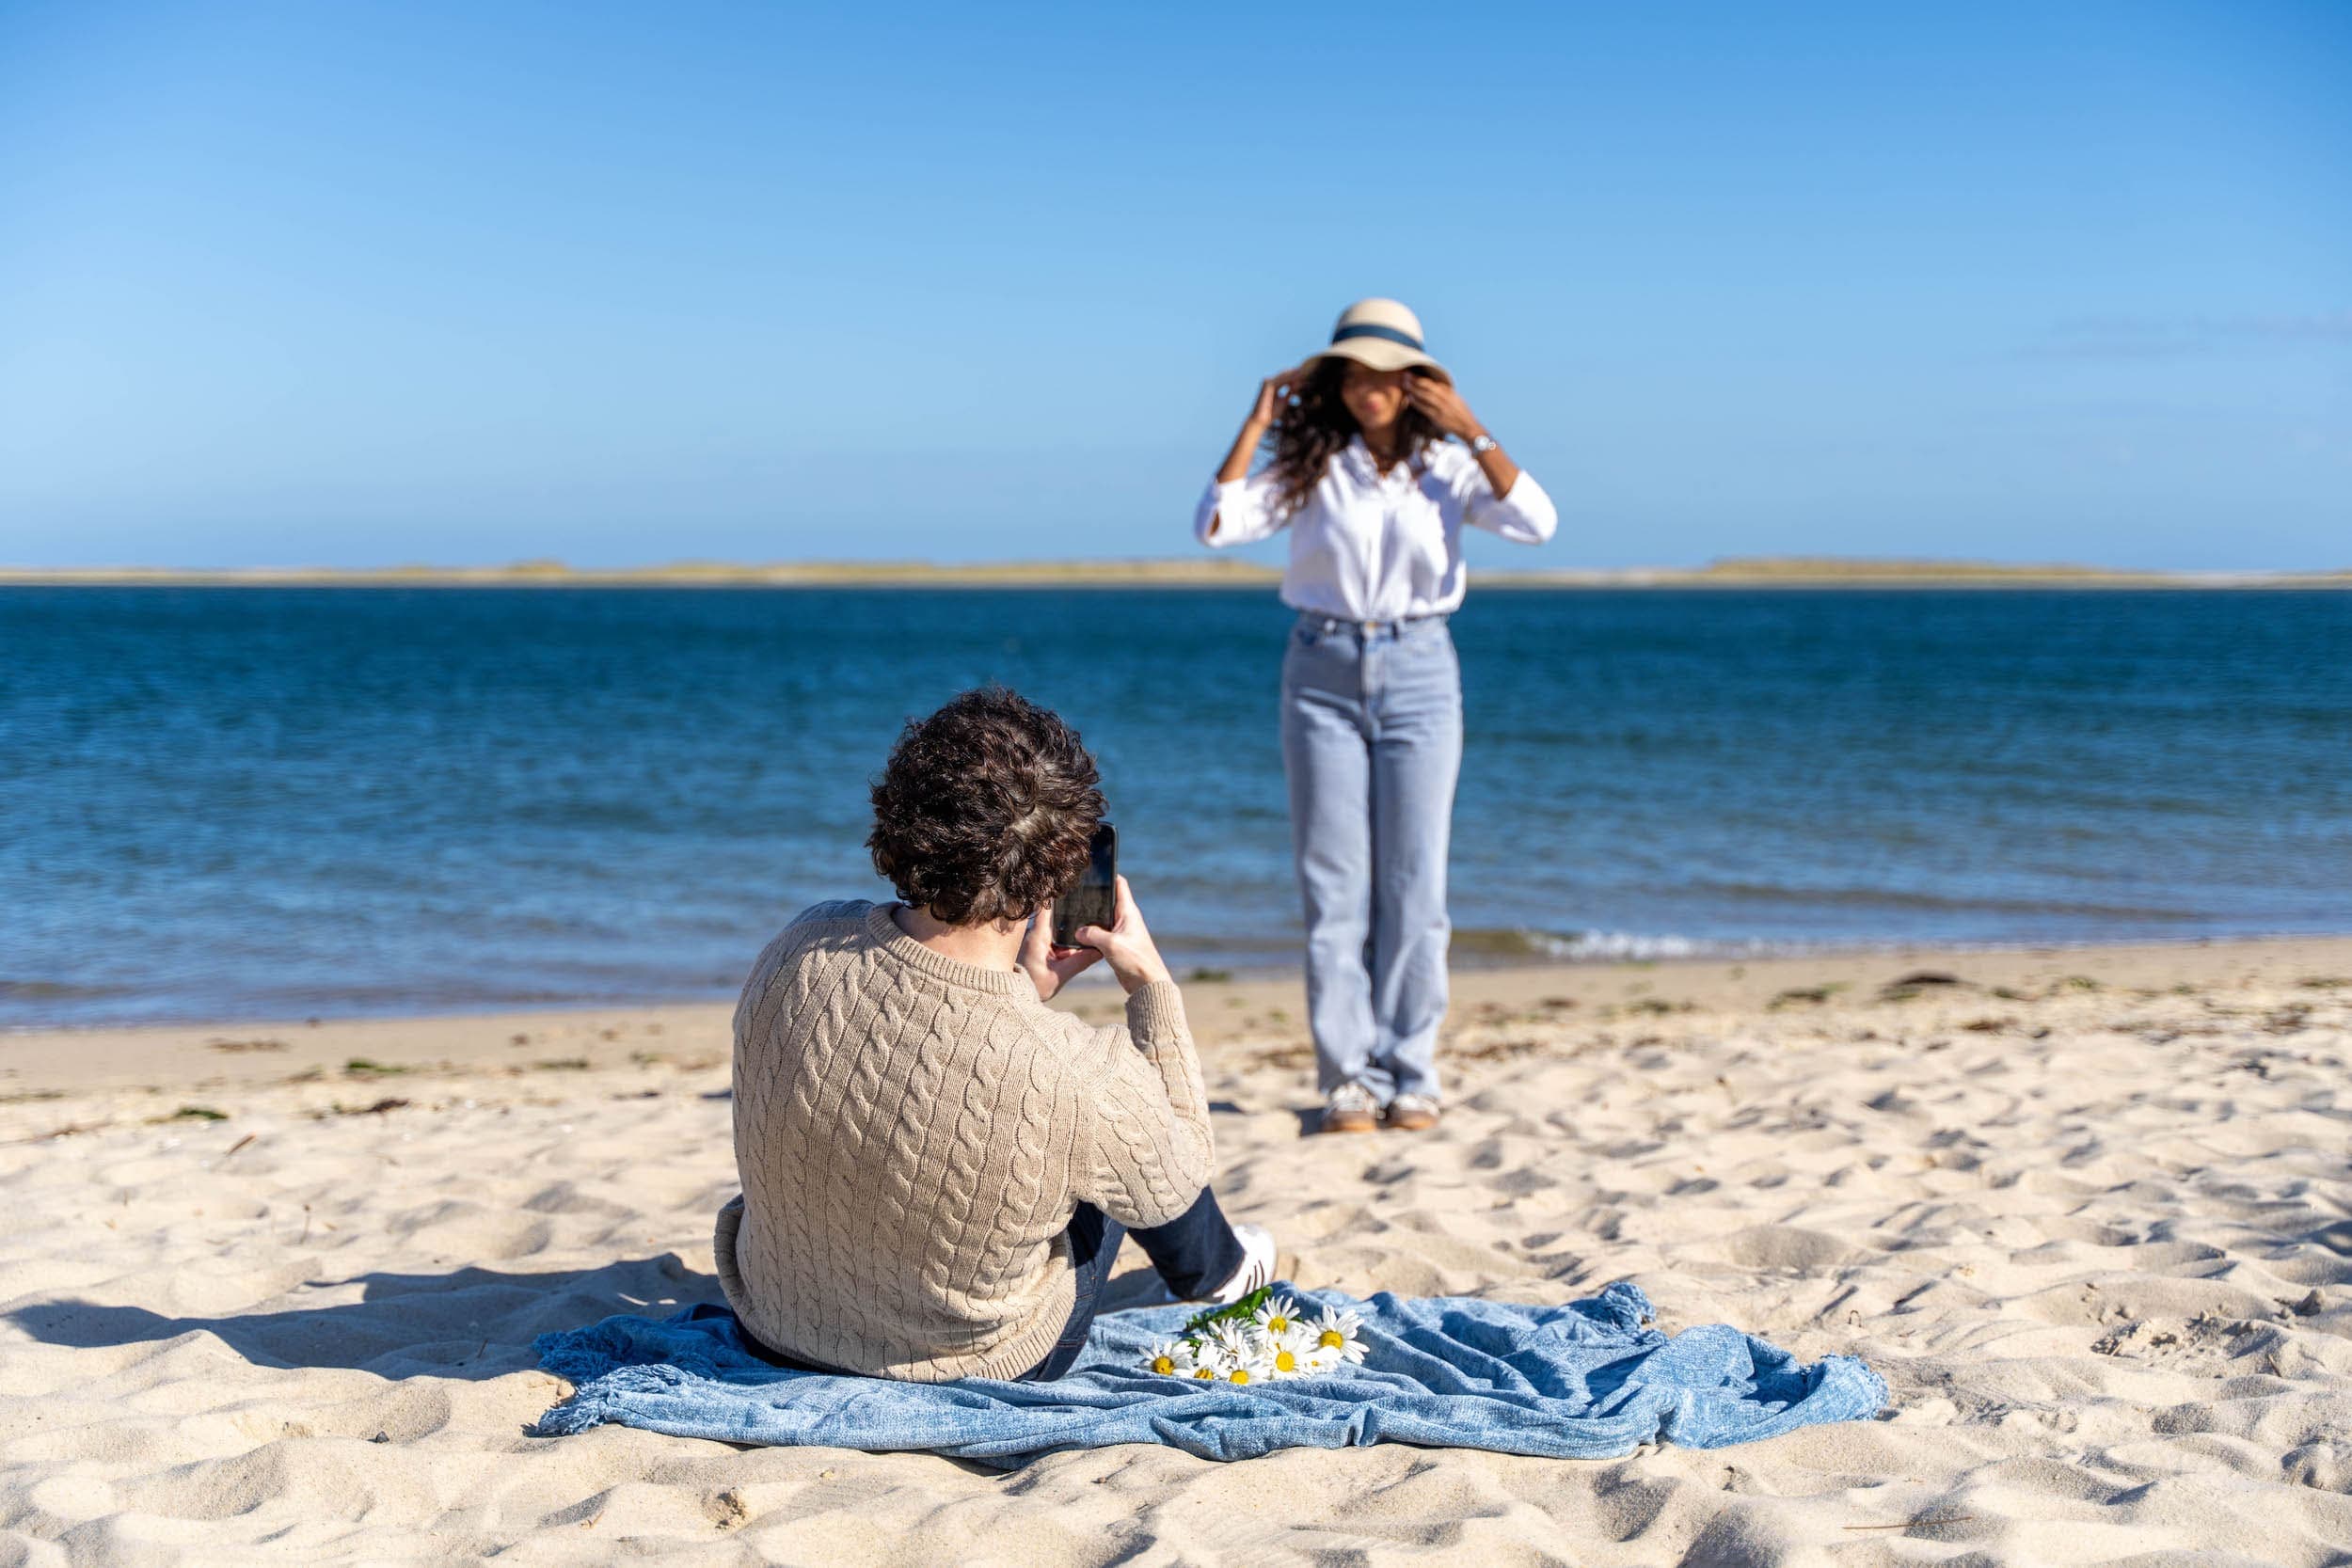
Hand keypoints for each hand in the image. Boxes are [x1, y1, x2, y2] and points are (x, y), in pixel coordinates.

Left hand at [1019, 903, 1101, 1002]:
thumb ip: (1080, 961)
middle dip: (1073, 916)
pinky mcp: (1037, 949)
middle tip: (1090, 911)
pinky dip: (1064, 943)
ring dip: (1070, 932)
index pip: (1046, 906)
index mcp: (1038, 936)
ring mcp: (1036, 941)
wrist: (1012, 998)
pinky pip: (1054, 941)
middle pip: (1057, 917)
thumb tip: (1100, 950)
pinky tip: (1075, 948)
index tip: (1071, 885)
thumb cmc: (1032, 986)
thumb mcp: (1060, 975)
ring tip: (1086, 931)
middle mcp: (1035, 934)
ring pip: (1057, 930)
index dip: (1058, 894)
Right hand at [1073, 875, 1175, 995]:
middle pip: (1107, 901)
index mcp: (1128, 912)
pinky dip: (1091, 934)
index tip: (1094, 869)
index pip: (1120, 885)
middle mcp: (1125, 919)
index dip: (1108, 875)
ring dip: (1090, 919)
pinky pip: (1101, 934)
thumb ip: (1092, 934)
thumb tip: (1078, 931)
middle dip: (1093, 897)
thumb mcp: (1110, 944)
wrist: (1146, 984)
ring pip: (1101, 919)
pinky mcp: (1117, 945)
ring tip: (1072, 913)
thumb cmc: (1135, 961)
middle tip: (1074, 892)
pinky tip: (1078, 936)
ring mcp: (1121, 932)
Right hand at [1249, 363, 1312, 429]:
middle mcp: (1270, 382)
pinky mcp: (1268, 384)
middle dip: (1297, 373)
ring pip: (1284, 376)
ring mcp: (1268, 382)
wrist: (1260, 420)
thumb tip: (1297, 387)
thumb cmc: (1271, 413)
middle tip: (1310, 371)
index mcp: (1273, 385)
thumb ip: (1289, 393)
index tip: (1309, 376)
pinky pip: (1281, 380)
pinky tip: (1299, 378)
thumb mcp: (1283, 401)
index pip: (1287, 378)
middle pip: (1286, 375)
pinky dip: (1290, 379)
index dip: (1297, 376)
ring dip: (1295, 374)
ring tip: (1306, 373)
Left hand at [1403, 372, 1485, 441]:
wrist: (1468, 427)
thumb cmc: (1461, 414)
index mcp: (1449, 392)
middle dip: (1416, 379)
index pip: (1434, 382)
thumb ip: (1445, 393)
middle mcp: (1445, 397)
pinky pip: (1425, 408)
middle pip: (1428, 386)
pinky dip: (1417, 402)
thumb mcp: (1455, 400)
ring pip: (1425, 395)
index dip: (1423, 376)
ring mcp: (1441, 407)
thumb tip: (1435, 387)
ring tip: (1405, 383)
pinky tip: (1410, 397)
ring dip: (1414, 388)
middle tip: (1406, 374)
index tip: (1414, 372)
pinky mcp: (1438, 416)